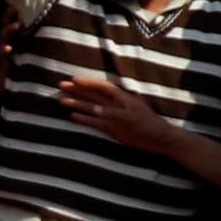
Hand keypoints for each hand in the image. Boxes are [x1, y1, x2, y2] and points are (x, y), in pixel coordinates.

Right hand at [57, 74, 186, 156]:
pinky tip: (73, 116)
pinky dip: (84, 119)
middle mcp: (114, 105)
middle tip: (61, 85)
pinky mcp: (111, 128)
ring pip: (91, 108)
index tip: (73, 80)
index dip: (88, 83)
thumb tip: (93, 109)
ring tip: (62, 100)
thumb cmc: (149, 125)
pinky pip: (94, 122)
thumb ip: (112, 113)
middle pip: (93, 95)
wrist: (159, 140)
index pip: (102, 87)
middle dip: (78, 90)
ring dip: (78, 103)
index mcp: (121, 98)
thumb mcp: (132, 118)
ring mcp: (112, 117)